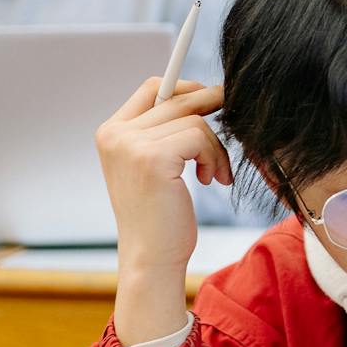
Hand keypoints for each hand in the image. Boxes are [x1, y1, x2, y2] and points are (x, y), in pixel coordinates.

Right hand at [97, 75, 231, 343]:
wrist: (151, 259)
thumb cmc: (159, 216)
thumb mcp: (155, 166)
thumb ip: (166, 131)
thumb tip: (207, 93)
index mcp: (111, 132)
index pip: (154, 87)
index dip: (188, 88)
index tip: (213, 103)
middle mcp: (114, 134)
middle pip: (177, 97)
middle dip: (211, 108)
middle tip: (234, 119)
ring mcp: (130, 144)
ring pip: (194, 118)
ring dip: (215, 146)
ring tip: (215, 173)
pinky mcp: (152, 158)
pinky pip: (200, 136)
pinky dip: (215, 157)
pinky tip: (212, 180)